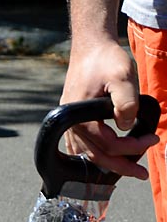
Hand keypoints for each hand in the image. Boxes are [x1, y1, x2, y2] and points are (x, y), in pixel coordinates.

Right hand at [61, 40, 158, 178]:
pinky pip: (80, 147)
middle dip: (120, 166)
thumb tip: (125, 126)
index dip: (131, 147)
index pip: (108, 144)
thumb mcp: (123, 76)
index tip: (152, 140)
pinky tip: (105, 158)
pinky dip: (94, 155)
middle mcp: (72, 126)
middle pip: (96, 156)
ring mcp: (70, 125)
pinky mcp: (72, 121)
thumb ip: (125, 103)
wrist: (89, 47)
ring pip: (87, 155)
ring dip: (108, 163)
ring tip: (126, 168)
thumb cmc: (105, 60)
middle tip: (141, 174)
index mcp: (81, 118)